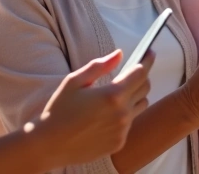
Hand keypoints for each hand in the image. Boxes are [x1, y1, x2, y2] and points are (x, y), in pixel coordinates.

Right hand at [28, 49, 151, 163]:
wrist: (48, 145)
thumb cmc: (59, 110)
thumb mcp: (74, 81)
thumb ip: (100, 66)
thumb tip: (119, 54)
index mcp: (112, 95)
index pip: (141, 72)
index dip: (147, 60)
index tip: (150, 52)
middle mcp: (122, 113)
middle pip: (145, 88)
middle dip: (141, 77)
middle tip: (130, 72)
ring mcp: (122, 130)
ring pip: (140, 106)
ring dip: (134, 97)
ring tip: (116, 96)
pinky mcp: (119, 143)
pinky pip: (129, 124)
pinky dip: (124, 116)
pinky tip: (106, 116)